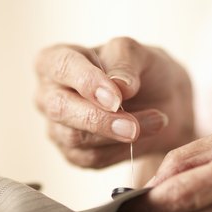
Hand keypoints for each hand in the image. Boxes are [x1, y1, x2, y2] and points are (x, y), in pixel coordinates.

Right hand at [34, 37, 194, 167]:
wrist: (163, 102)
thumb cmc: (142, 70)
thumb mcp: (139, 53)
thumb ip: (125, 61)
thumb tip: (119, 85)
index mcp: (54, 60)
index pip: (61, 67)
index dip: (87, 82)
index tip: (117, 97)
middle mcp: (48, 95)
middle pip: (60, 108)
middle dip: (99, 119)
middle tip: (133, 125)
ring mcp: (57, 127)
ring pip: (75, 138)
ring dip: (117, 135)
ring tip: (156, 122)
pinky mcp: (73, 153)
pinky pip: (92, 158)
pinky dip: (122, 150)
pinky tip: (144, 135)